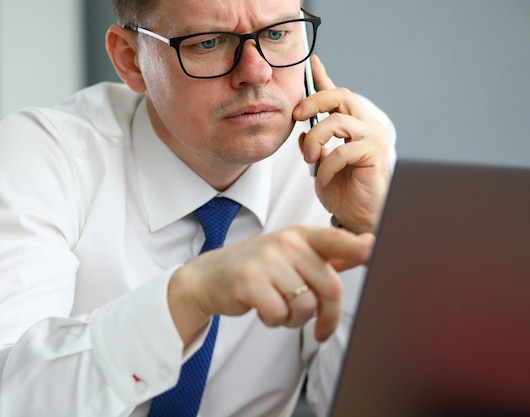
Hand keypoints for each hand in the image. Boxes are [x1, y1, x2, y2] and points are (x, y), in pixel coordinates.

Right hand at [168, 226, 374, 343]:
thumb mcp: (292, 254)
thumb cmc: (258, 268)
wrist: (209, 276)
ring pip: (305, 306)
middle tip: (321, 331)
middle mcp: (286, 244)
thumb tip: (368, 248)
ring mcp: (267, 261)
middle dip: (328, 318)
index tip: (375, 249)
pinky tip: (263, 310)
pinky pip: (279, 315)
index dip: (357, 246)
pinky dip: (274, 322)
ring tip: (281, 310)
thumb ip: (329, 254)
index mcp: (300, 236)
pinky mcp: (249, 282)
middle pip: (329, 288)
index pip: (335, 239)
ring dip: (296, 320)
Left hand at [293, 55, 390, 233]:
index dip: (323, 78)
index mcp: (353, 125)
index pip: (337, 96)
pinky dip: (326, 166)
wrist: (358, 219)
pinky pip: (342, 151)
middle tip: (296, 115)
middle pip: (340, 96)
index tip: (311, 62)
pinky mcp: (375, 154)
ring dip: (316, 139)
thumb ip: (314, 145)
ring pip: (337, 121)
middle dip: (313, 101)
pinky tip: (323, 179)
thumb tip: (301, 131)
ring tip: (310, 159)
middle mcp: (366, 126)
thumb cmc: (343, 193)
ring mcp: (373, 138)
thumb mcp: (320, 165)